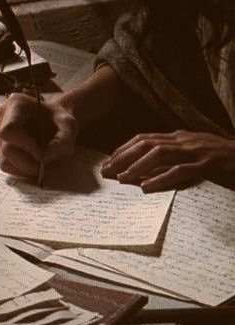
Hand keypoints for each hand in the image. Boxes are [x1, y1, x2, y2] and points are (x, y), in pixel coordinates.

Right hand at [0, 93, 77, 176]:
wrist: (55, 121)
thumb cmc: (61, 120)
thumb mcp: (70, 126)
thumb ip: (64, 141)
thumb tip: (45, 157)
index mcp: (16, 103)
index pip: (10, 130)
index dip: (26, 146)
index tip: (43, 154)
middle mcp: (2, 116)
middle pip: (7, 149)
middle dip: (28, 163)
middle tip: (46, 165)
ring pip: (5, 161)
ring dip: (26, 169)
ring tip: (43, 164)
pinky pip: (7, 166)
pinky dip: (22, 170)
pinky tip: (35, 164)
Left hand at [101, 130, 234, 191]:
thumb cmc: (217, 156)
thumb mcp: (190, 150)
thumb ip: (170, 153)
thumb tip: (144, 164)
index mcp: (177, 136)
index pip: (143, 139)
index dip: (124, 149)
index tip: (109, 160)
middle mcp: (183, 140)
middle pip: (146, 144)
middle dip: (123, 157)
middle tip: (106, 170)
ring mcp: (195, 151)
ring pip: (159, 154)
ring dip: (137, 166)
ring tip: (121, 178)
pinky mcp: (207, 165)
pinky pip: (180, 171)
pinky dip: (161, 178)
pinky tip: (146, 187)